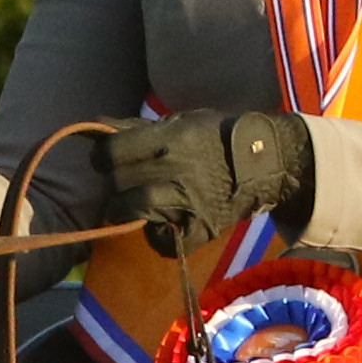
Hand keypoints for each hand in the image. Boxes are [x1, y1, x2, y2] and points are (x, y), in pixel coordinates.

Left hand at [105, 111, 314, 262]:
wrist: (264, 160)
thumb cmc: (216, 136)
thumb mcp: (181, 121)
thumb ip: (139, 127)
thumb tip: (97, 126)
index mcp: (169, 138)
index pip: (111, 152)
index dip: (102, 157)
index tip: (106, 161)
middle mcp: (174, 168)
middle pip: (118, 181)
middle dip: (114, 184)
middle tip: (121, 185)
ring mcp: (187, 200)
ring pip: (134, 209)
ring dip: (125, 210)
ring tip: (130, 207)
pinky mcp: (199, 227)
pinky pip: (163, 242)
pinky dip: (157, 238)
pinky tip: (161, 226)